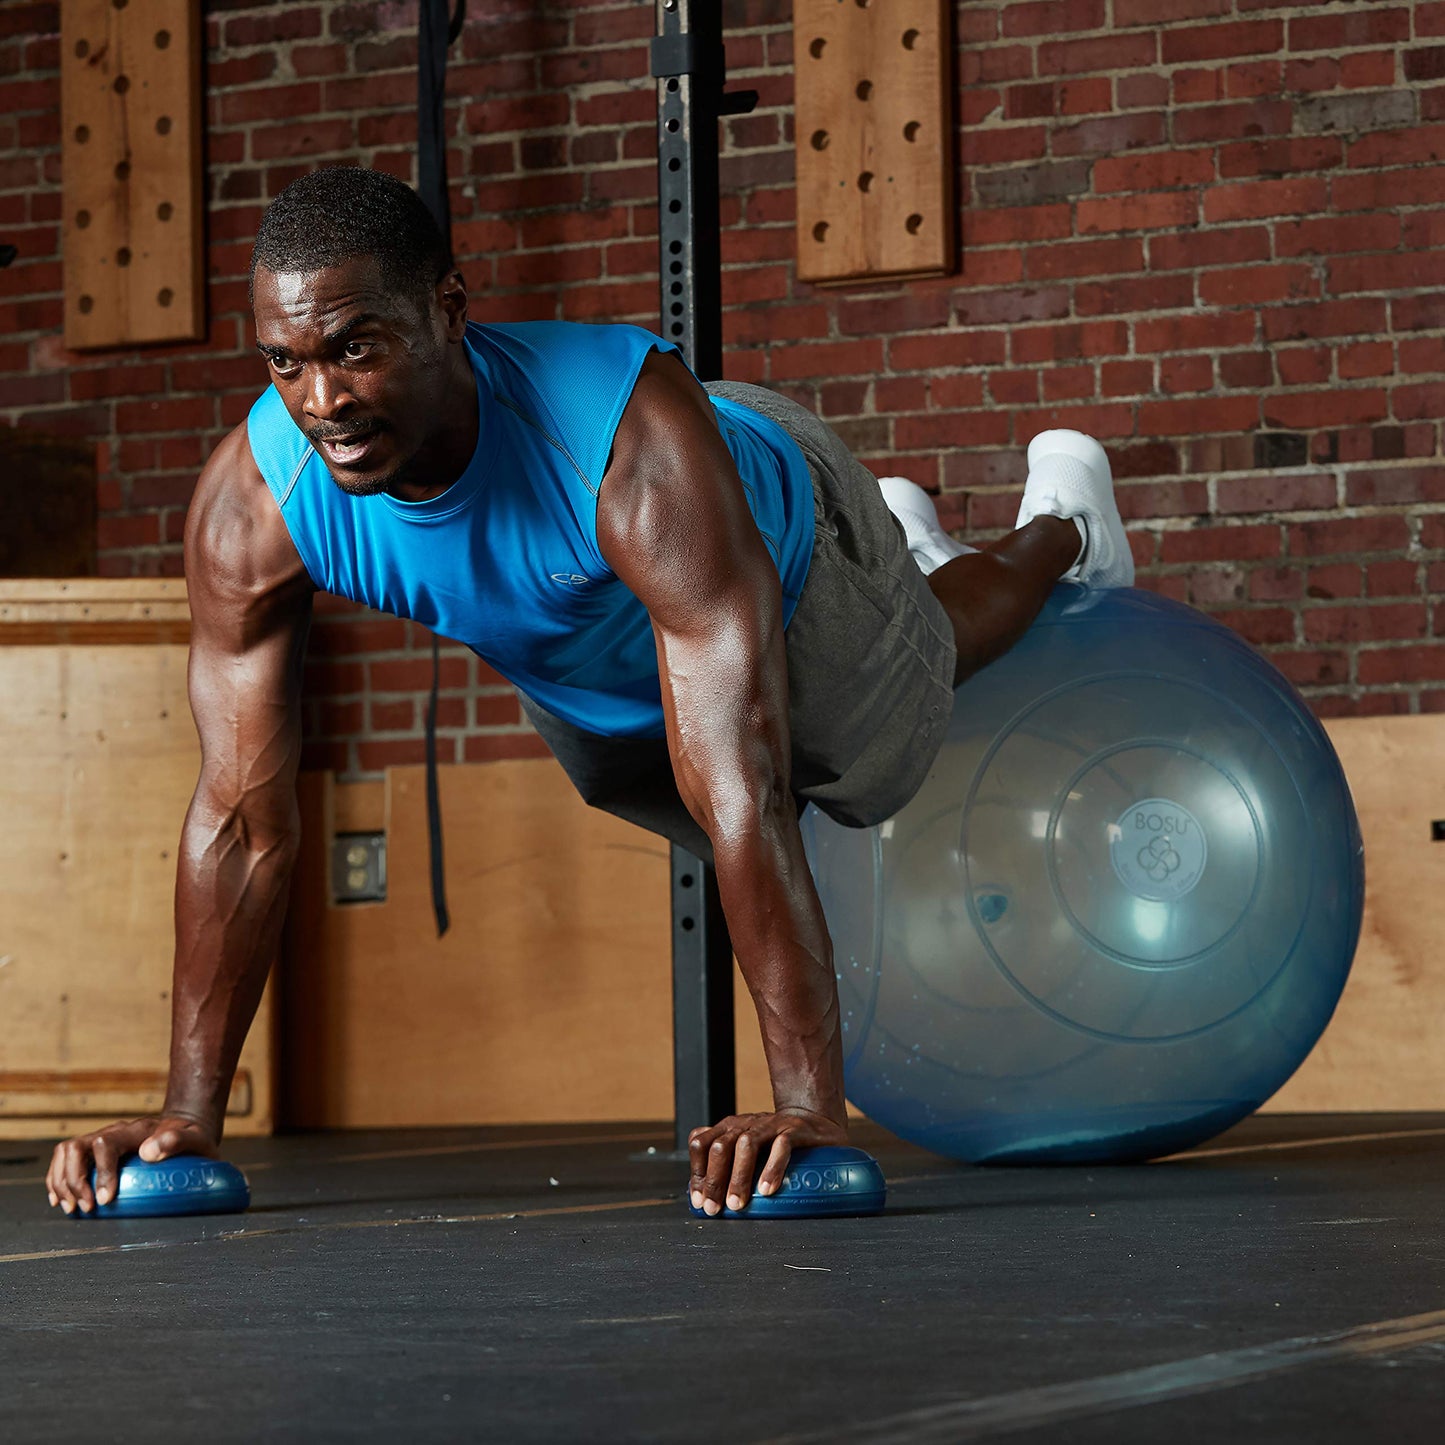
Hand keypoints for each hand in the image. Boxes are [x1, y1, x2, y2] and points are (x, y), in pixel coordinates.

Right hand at [46, 1115, 218, 1215]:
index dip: (102, 1172)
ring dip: (61, 1182)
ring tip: (71, 1207)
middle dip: (74, 1181)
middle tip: (86, 1208)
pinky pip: (65, 1160)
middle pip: (76, 1148)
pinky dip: (57, 1179)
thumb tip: (148, 1152)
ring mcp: (101, 1139)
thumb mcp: (195, 1137)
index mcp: (136, 1130)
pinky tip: (61, 1199)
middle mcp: (114, 1132)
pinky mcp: (94, 1151)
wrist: (185, 1128)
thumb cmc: (191, 1138)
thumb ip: (176, 1140)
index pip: (106, 1144)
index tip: (106, 1199)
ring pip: (65, 1152)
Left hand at [688, 1108, 848, 1215]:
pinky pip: (781, 1146)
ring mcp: (770, 1125)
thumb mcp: (748, 1154)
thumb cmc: (777, 1145)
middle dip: (714, 1180)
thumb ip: (728, 1170)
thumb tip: (705, 1203)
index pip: (701, 1144)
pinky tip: (767, 1189)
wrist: (814, 1124)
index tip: (700, 1201)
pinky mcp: (794, 1129)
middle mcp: (746, 1124)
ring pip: (746, 1144)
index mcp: (729, 1129)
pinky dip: (772, 1168)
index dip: (697, 1173)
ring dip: (738, 1177)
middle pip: (720, 1147)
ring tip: (737, 1203)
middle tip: (715, 1208)